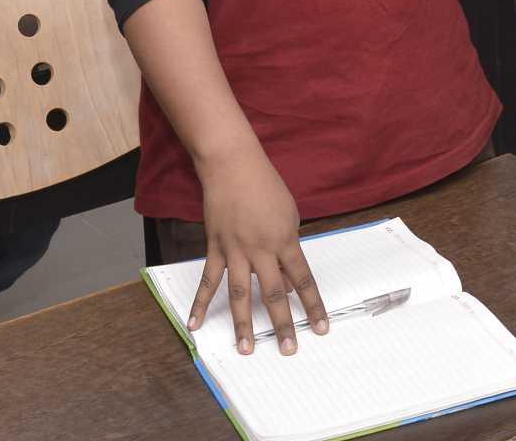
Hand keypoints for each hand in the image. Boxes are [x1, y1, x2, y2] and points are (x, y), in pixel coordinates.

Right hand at [192, 150, 326, 356]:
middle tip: (288, 350)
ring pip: (239, 294)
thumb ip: (288, 245)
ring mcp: (235, 250)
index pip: (302, 279)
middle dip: (282, 324)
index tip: (321, 328)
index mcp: (285, 239)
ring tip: (245, 349)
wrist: (233, 165)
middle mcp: (261, 249)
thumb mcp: (289, 213)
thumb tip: (285, 275)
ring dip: (243, 324)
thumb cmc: (266, 186)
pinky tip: (194, 324)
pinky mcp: (215, 248)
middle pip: (274, 294)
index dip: (313, 305)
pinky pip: (207, 280)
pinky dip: (200, 303)